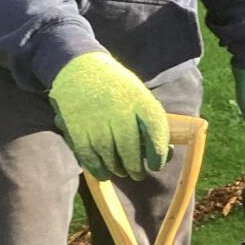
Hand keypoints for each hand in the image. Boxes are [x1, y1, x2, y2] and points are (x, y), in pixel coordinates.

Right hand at [49, 52, 169, 180]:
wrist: (81, 70)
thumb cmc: (118, 89)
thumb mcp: (140, 97)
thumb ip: (152, 123)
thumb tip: (165, 154)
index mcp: (141, 102)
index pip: (156, 135)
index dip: (159, 156)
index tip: (156, 165)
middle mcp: (121, 113)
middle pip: (131, 153)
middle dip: (136, 169)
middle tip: (137, 174)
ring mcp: (98, 123)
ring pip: (111, 160)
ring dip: (118, 170)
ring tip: (121, 171)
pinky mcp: (78, 131)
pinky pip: (91, 160)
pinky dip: (99, 170)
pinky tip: (105, 173)